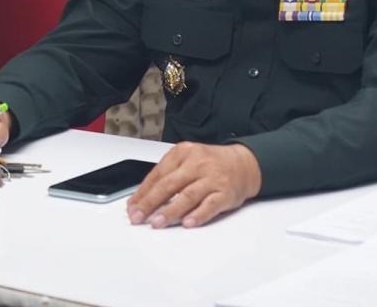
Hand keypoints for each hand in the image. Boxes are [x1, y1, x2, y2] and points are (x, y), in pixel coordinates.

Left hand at [126, 142, 261, 228]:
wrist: (244, 164)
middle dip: (150, 202)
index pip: (157, 174)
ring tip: (157, 222)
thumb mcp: (187, 160)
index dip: (143, 192)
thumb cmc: (211, 164)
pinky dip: (198, 215)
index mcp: (183, 152)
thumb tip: (143, 198)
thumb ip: (167, 176)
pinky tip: (187, 223)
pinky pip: (210, 205)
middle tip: (138, 216)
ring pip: (187, 196)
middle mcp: (197, 164)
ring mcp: (212, 178)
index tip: (132, 206)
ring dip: (170, 211)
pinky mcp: (225, 193)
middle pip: (169, 184)